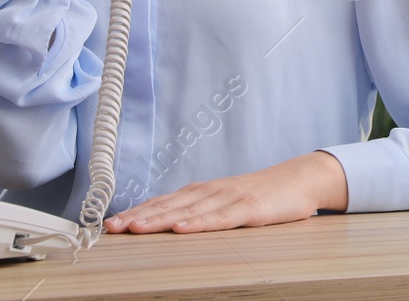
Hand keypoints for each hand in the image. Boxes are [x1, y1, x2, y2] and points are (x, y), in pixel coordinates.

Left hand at [102, 151, 348, 234]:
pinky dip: (198, 223)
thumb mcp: (226, 203)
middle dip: (137, 217)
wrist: (300, 179)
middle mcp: (210, 191)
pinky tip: (181, 228)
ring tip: (135, 228)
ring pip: (188, 211)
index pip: (162, 202)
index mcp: (202, 191)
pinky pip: (220, 219)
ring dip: (159, 220)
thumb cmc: (262, 194)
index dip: (136, 212)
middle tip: (111, 228)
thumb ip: (200, 211)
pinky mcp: (249, 208)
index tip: (109, 224)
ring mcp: (229, 198)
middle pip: (168, 205)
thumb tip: (168, 224)